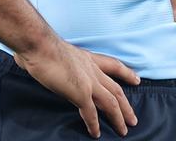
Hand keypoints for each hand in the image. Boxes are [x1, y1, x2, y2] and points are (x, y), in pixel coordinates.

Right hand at [15, 38, 139, 137]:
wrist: (39, 44)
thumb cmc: (40, 45)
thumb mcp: (57, 51)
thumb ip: (56, 60)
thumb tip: (40, 62)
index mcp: (88, 58)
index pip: (113, 65)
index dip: (126, 73)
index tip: (136, 79)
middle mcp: (92, 69)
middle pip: (116, 89)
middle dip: (126, 105)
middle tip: (133, 118)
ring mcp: (89, 81)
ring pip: (111, 102)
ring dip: (118, 117)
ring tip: (124, 130)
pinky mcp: (80, 92)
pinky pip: (90, 112)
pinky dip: (94, 124)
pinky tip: (96, 134)